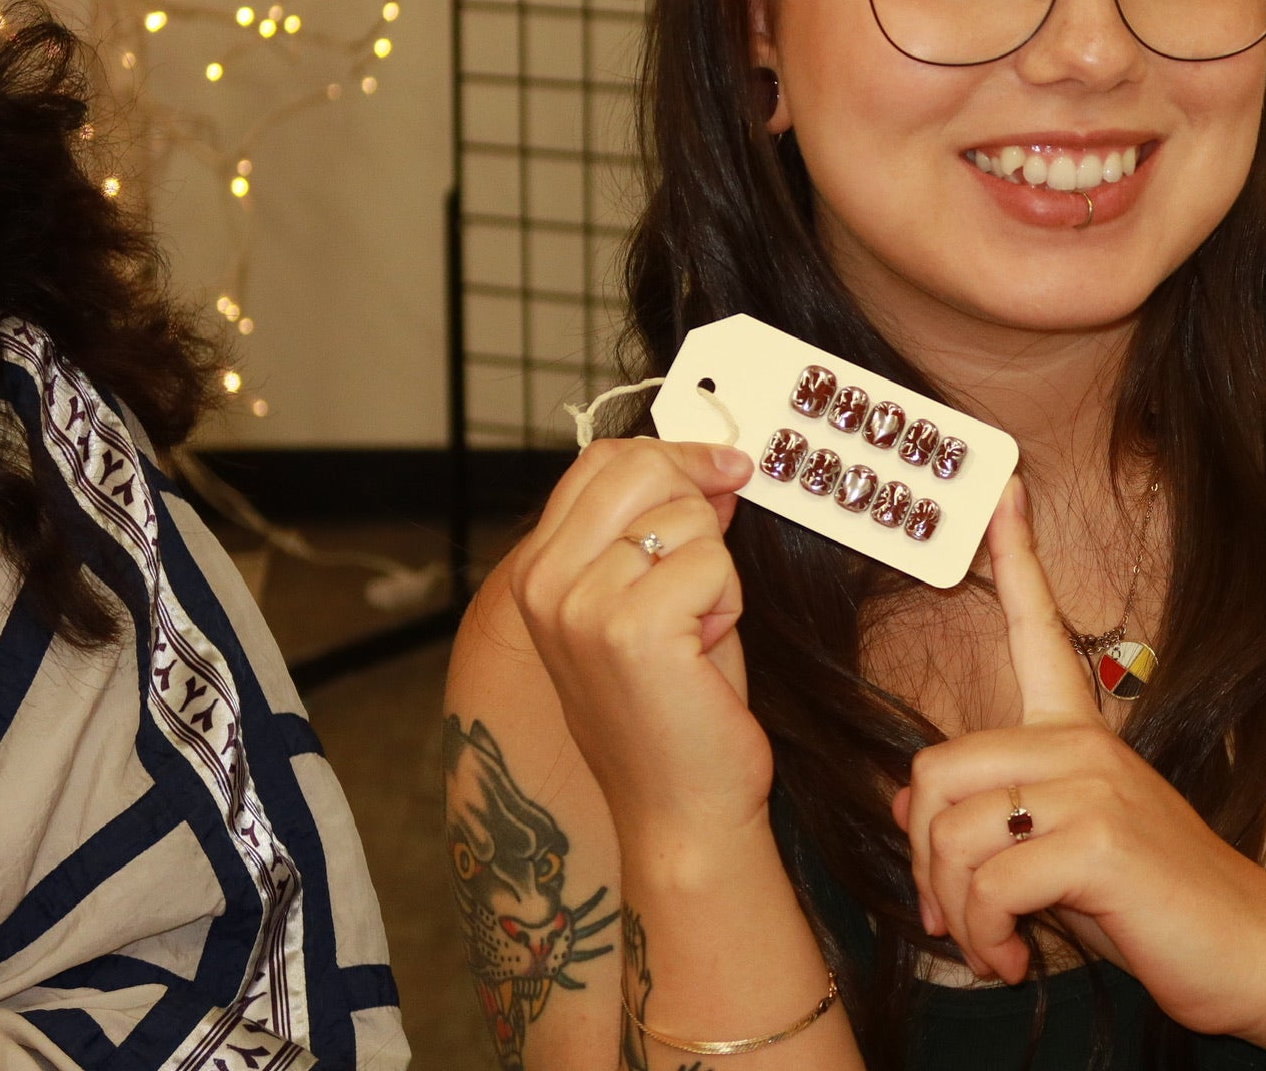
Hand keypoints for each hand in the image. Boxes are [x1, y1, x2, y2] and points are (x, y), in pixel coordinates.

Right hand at [507, 437, 769, 848]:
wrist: (680, 808)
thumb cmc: (677, 708)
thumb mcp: (653, 597)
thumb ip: (661, 528)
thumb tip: (713, 466)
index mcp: (537, 570)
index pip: (604, 460)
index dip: (674, 455)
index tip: (723, 471)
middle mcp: (545, 583)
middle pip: (641, 468)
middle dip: (698, 505)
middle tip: (708, 570)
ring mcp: (580, 606)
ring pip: (688, 517)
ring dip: (716, 571)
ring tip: (695, 632)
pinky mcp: (629, 629)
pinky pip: (714, 561)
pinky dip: (728, 601)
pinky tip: (703, 651)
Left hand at [894, 481, 1265, 1036]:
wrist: (1252, 953)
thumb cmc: (1156, 910)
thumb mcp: (1062, 854)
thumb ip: (997, 818)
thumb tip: (906, 802)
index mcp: (1081, 734)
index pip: (1038, 627)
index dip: (1016, 555)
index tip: (1003, 489)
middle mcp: (1085, 744)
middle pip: (935, 774)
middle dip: (926, 867)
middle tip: (958, 922)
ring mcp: (1095, 785)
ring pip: (953, 836)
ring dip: (958, 915)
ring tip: (996, 948)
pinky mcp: (1100, 838)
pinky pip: (989, 882)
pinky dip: (986, 935)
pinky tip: (1018, 957)